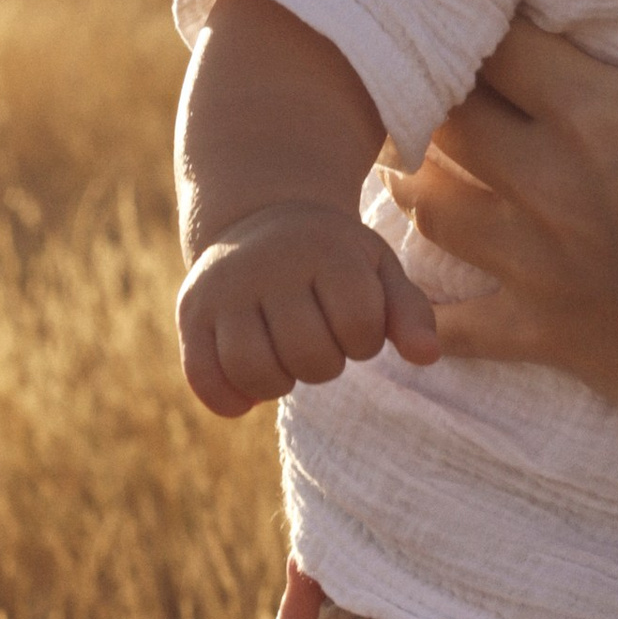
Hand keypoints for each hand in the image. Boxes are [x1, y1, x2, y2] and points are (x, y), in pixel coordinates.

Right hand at [178, 201, 439, 417]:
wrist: (262, 219)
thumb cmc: (334, 257)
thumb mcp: (378, 269)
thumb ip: (409, 311)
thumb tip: (426, 356)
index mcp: (324, 249)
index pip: (359, 328)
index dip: (364, 341)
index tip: (355, 324)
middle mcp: (268, 264)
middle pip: (307, 356)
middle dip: (325, 364)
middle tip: (320, 342)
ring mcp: (223, 288)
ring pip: (253, 371)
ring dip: (280, 384)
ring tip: (287, 361)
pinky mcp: (190, 311)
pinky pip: (203, 376)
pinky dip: (229, 399)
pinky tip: (250, 392)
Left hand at [383, 0, 617, 454]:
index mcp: (601, 119)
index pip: (494, 43)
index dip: (473, 13)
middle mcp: (550, 188)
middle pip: (442, 116)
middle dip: (428, 85)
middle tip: (423, 63)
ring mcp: (538, 268)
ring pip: (427, 205)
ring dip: (414, 172)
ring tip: (412, 145)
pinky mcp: (543, 334)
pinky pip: (449, 322)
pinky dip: (416, 305)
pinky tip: (399, 289)